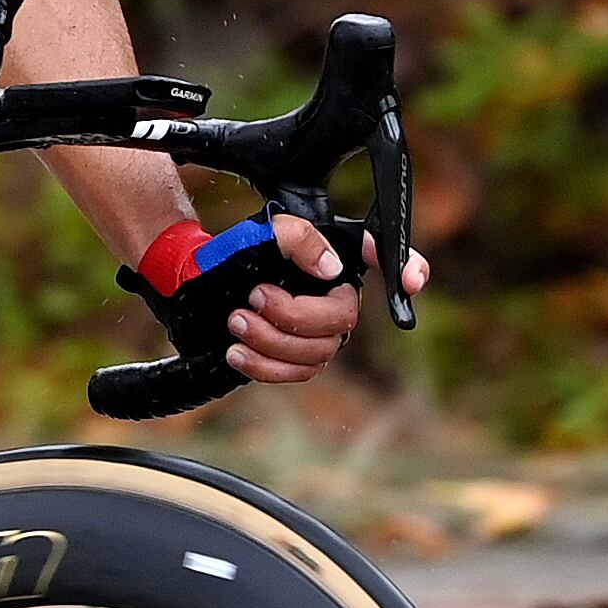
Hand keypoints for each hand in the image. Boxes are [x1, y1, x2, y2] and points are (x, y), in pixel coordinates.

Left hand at [130, 216, 435, 385]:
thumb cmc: (233, 254)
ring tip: (236, 320)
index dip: (408, 268)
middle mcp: (334, 297)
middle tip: (254, 298)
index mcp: (335, 262)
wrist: (195, 283)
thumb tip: (332, 270)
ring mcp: (315, 332)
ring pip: (317, 353)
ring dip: (271, 341)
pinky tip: (236, 351)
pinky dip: (263, 366)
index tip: (412, 282)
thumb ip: (299, 239)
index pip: (384, 260)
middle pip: (341, 320)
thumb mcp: (263, 233)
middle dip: (294, 316)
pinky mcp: (292, 359)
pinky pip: (295, 374)